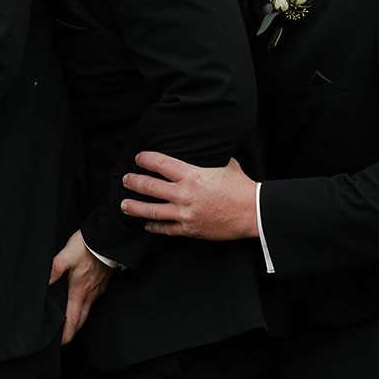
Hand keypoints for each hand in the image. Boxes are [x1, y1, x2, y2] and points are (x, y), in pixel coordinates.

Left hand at [48, 229, 111, 343]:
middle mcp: (90, 294)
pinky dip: (85, 306)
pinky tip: (80, 301)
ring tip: (69, 323)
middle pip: (81, 320)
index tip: (59, 344)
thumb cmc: (88, 246)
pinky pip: (93, 300)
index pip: (73, 321)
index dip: (66, 335)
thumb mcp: (66, 255)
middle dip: (72, 332)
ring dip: (78, 320)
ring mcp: (98, 290)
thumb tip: (43, 282)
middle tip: (62, 339)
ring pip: (87, 311)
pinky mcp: (102, 283)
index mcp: (80, 291)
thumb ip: (54, 269)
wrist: (109, 239)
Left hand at [121, 153, 257, 240]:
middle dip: (132, 182)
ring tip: (124, 204)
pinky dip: (154, 226)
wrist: (254, 213)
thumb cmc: (241, 187)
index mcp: (191, 174)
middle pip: (148, 186)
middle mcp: (184, 194)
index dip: (144, 159)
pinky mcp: (190, 229)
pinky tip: (146, 225)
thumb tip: (206, 148)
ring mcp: (185, 213)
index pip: (158, 163)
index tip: (138, 158)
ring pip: (151, 210)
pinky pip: (166, 229)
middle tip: (125, 179)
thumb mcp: (225, 164)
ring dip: (134, 206)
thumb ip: (209, 158)